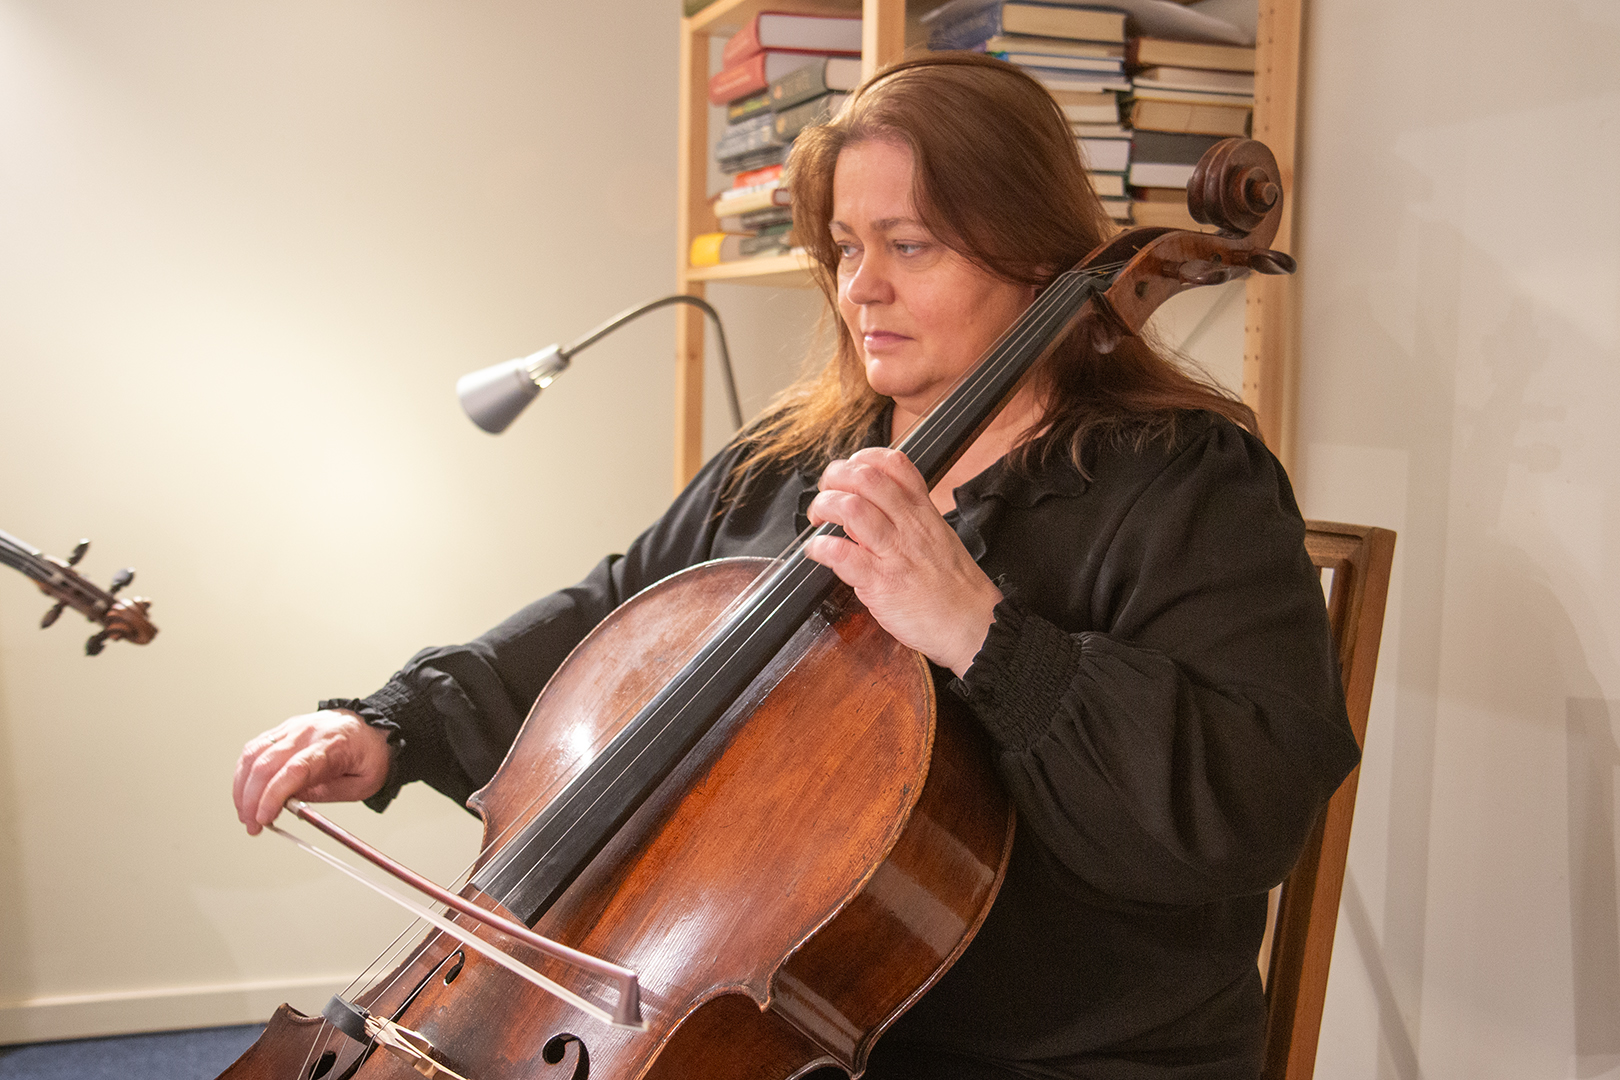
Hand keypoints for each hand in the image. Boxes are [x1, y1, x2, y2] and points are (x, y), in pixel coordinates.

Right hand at [233, 709, 391, 834]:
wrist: (374, 727)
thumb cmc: (370, 754)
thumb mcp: (362, 783)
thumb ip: (325, 794)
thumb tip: (289, 803)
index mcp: (332, 746)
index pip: (294, 770)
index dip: (273, 796)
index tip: (263, 818)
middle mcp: (308, 733)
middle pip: (267, 764)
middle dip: (251, 799)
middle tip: (252, 824)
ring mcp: (293, 728)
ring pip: (254, 754)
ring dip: (242, 787)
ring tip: (246, 813)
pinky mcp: (284, 730)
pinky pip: (255, 748)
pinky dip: (244, 772)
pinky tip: (244, 791)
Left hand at [804, 448, 1001, 676]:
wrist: (975, 625)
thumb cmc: (956, 590)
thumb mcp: (938, 541)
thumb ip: (904, 524)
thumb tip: (862, 517)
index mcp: (924, 512)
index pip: (895, 463)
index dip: (864, 458)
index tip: (851, 470)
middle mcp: (909, 525)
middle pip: (866, 478)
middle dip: (835, 478)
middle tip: (826, 493)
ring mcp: (895, 552)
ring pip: (851, 508)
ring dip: (824, 507)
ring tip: (818, 519)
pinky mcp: (882, 582)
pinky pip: (842, 554)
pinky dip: (821, 548)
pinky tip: (817, 552)